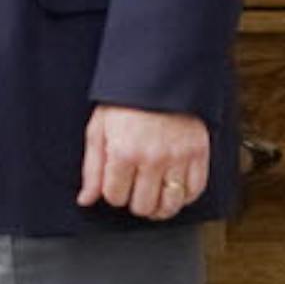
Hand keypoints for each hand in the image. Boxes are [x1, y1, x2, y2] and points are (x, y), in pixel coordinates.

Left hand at [79, 104, 209, 220]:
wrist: (160, 76)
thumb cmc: (126, 102)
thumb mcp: (98, 129)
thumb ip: (92, 168)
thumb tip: (86, 199)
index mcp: (124, 152)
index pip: (115, 197)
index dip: (112, 192)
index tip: (116, 181)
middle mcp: (152, 158)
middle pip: (142, 206)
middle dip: (134, 201)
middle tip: (134, 188)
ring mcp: (178, 157)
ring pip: (170, 205)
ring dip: (159, 207)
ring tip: (153, 196)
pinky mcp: (198, 153)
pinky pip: (195, 190)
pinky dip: (184, 196)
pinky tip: (173, 189)